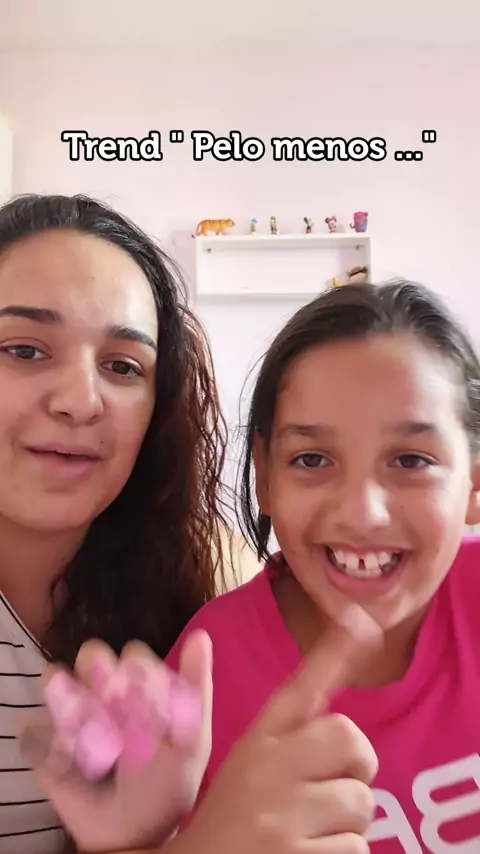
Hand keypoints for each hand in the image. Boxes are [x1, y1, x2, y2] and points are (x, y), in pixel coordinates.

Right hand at [19, 630, 212, 852]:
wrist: (133, 833)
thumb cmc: (167, 780)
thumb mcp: (192, 739)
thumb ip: (195, 688)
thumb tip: (201, 636)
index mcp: (137, 679)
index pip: (135, 656)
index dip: (142, 683)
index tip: (154, 716)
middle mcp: (100, 685)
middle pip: (93, 656)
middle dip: (108, 691)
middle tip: (124, 730)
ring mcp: (69, 711)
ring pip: (59, 681)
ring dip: (79, 715)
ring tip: (101, 751)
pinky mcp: (43, 742)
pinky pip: (38, 730)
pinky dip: (55, 747)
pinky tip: (76, 768)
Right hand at [172, 605, 380, 853]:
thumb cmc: (230, 816)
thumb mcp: (245, 762)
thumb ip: (287, 727)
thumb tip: (324, 676)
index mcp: (256, 741)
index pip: (299, 689)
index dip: (332, 653)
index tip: (360, 621)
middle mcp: (265, 769)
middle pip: (352, 741)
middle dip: (357, 768)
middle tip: (333, 786)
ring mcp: (280, 817)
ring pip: (361, 803)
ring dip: (348, 823)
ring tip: (310, 830)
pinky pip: (357, 850)